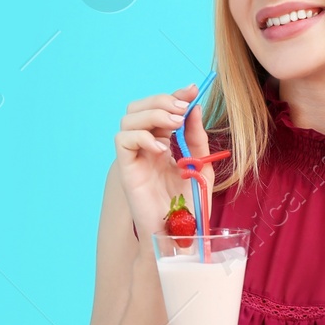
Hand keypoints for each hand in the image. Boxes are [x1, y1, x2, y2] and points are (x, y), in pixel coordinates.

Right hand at [114, 83, 213, 236]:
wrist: (182, 234)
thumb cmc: (191, 205)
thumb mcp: (201, 164)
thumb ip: (196, 136)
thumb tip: (194, 107)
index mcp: (162, 143)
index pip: (160, 108)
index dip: (174, 94)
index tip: (193, 90)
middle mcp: (145, 147)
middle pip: (138, 107)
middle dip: (161, 100)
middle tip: (182, 110)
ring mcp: (134, 158)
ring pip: (128, 119)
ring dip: (153, 115)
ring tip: (174, 126)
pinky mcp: (127, 170)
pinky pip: (122, 140)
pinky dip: (141, 136)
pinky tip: (161, 148)